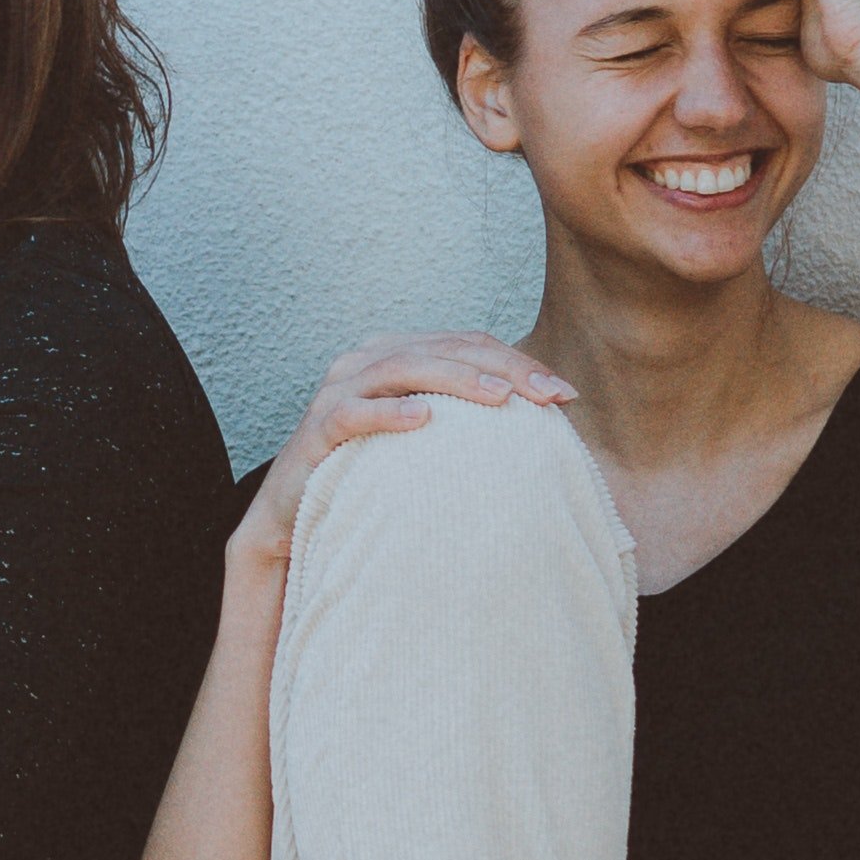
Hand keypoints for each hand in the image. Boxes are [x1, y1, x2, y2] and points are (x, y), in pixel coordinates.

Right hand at [230, 332, 576, 573]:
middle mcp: (366, 360)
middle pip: (442, 348)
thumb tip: (544, 425)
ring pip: (402, 368)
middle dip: (502, 368)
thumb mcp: (426, 443)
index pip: (466, 344)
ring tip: (501, 398)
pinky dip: (388, 413)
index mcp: (397, 354)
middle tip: (548, 395)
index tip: (564, 394)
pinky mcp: (316, 428)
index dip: (518, 362)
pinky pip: (353, 412)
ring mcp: (338, 390)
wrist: (295, 515)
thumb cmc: (371, 475)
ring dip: (455, 380)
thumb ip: (469, 422)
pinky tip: (424, 419)